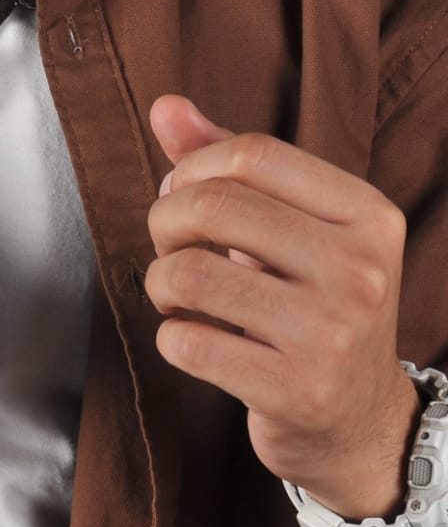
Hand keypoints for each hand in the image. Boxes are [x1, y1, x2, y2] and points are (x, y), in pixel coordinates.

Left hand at [143, 95, 420, 519]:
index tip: (181, 196)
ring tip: (178, 299)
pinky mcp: (295, 391)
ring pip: (186, 274)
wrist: (357, 420)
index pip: (252, 152)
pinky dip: (170, 337)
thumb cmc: (310, 307)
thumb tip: (165, 106)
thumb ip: (227, 163)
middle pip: (213, 204)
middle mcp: (361, 269)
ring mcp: (333, 334)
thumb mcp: (288, 228)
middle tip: (170, 249)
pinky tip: (195, 341)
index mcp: (367, 214)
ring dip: (159, 285)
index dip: (192, 170)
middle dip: (164, 222)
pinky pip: (185, 342)